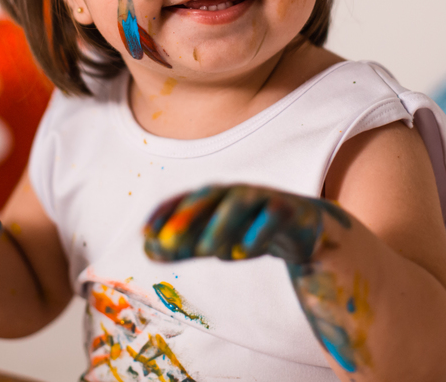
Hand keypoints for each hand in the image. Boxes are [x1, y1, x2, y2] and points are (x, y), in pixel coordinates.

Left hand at [142, 184, 350, 266]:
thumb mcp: (215, 240)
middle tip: (165, 241)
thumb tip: (148, 251)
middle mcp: (234, 192)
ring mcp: (262, 197)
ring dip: (219, 226)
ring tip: (204, 252)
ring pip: (238, 204)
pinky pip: (271, 216)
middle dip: (185, 217)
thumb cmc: (250, 230)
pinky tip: (240, 253)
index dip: (164, 214)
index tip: (144, 234)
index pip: (184, 200)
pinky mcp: (288, 209)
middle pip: (208, 197)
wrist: (302, 230)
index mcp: (214, 197)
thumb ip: (184, 246)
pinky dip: (255, 234)